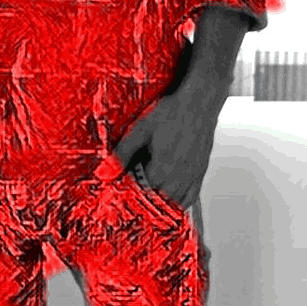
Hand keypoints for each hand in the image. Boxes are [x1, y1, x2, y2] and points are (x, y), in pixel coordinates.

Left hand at [111, 86, 223, 210]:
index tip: (121, 192)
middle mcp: (180, 174)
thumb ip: (123, 152)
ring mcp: (192, 174)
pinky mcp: (200, 171)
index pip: (143, 193)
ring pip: (176, 202)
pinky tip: (172, 199)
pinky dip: (180, 202)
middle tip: (134, 195)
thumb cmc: (174, 112)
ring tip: (150, 197)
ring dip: (162, 203)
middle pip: (160, 201)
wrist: (200, 102)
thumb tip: (106, 170)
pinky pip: (191, 196)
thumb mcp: (141, 128)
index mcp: (163, 166)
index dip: (130, 194)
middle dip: (146, 201)